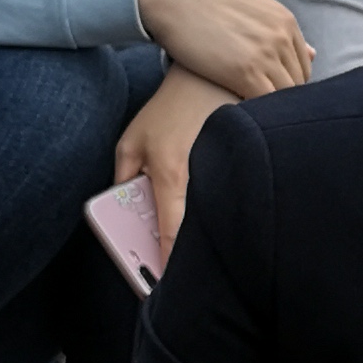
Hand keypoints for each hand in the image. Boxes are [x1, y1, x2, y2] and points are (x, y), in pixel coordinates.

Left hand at [113, 67, 231, 253]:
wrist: (212, 79)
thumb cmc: (169, 110)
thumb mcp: (132, 142)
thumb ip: (122, 179)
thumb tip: (122, 213)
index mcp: (170, 175)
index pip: (169, 234)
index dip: (166, 264)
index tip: (162, 284)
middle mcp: (201, 179)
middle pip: (195, 233)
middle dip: (185, 255)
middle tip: (175, 271)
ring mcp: (225, 174)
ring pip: (214, 219)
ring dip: (204, 234)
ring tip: (194, 245)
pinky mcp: (240, 169)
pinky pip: (229, 202)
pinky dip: (220, 212)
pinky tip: (215, 214)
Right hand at [134, 0, 310, 100]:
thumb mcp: (249, 6)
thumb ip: (279, 30)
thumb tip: (314, 53)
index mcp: (285, 21)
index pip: (302, 66)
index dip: (286, 83)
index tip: (265, 92)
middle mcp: (282, 37)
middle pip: (297, 83)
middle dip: (281, 98)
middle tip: (260, 111)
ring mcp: (266, 55)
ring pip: (284, 97)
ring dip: (270, 108)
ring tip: (250, 117)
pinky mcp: (245, 73)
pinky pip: (265, 104)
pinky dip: (257, 113)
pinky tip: (239, 115)